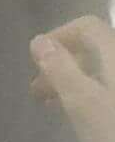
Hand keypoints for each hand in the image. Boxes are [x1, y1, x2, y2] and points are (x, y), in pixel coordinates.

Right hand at [31, 14, 114, 141]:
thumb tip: (39, 41)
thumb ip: (60, 69)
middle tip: (38, 92)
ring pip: (101, 68)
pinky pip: (109, 84)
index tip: (35, 62)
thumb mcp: (82, 101)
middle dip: (62, 63)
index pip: (86, 27)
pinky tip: (84, 114)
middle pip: (94, 47)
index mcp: (114, 54)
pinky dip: (92, 91)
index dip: (59, 37)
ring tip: (54, 106)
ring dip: (74, 79)